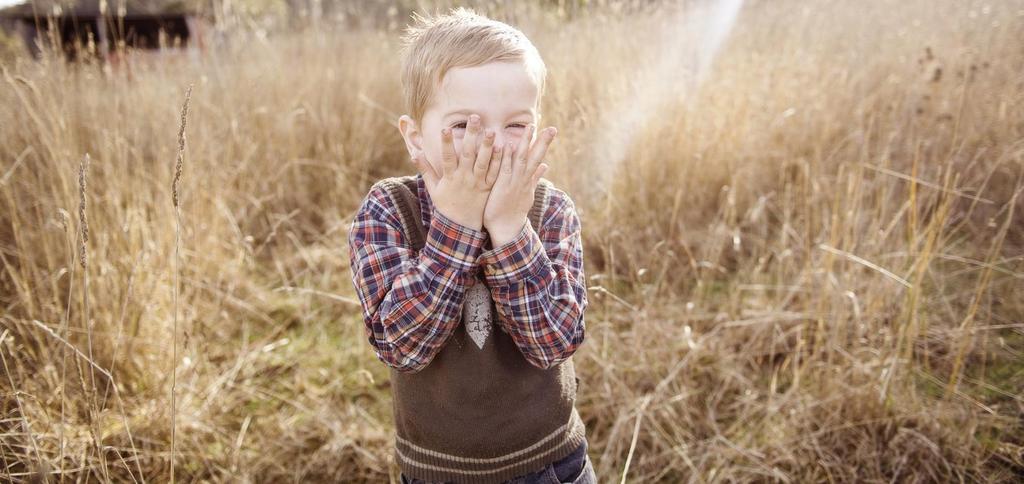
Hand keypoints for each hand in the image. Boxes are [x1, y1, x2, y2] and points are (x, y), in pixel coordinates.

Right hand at [411, 114, 502, 230]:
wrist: (461, 227)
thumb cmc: (445, 205)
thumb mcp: (433, 188)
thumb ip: (425, 169)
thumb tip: (414, 153)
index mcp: (450, 178)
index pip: (447, 157)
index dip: (445, 143)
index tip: (445, 128)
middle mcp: (464, 179)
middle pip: (468, 154)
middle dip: (471, 135)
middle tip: (474, 117)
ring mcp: (478, 183)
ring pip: (484, 162)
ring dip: (488, 146)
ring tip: (491, 130)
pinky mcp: (488, 187)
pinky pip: (495, 173)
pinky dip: (500, 160)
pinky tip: (504, 147)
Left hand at [483, 123, 555, 244]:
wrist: (506, 229)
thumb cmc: (514, 210)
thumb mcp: (527, 192)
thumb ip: (535, 177)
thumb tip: (545, 165)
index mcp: (528, 180)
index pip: (538, 158)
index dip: (544, 143)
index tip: (550, 129)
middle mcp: (524, 179)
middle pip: (535, 157)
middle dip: (543, 141)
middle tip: (552, 127)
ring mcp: (514, 182)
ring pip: (522, 159)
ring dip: (526, 143)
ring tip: (530, 128)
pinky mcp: (502, 186)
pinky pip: (505, 169)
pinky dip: (507, 157)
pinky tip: (508, 145)